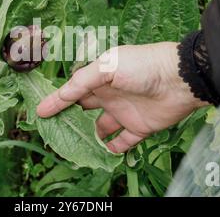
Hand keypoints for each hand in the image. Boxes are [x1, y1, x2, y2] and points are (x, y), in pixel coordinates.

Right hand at [37, 42, 207, 152]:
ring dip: (89, 136)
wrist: (180, 79)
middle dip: (69, 119)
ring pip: (100, 127)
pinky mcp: (139, 127)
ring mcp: (124, 112)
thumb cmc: (141, 66)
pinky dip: (114, 148)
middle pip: (84, 109)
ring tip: (75, 147)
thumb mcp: (107, 66)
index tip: (40, 112)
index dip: (57, 100)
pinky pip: (123, 141)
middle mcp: (109, 95)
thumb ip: (82, 81)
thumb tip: (59, 96)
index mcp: (100, 78)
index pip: (73, 90)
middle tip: (53, 131)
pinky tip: (104, 153)